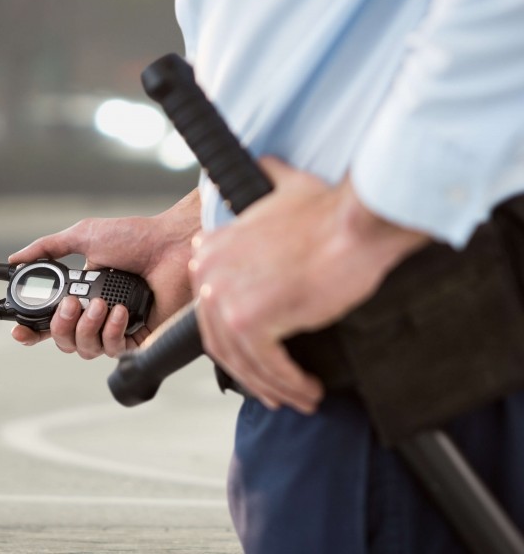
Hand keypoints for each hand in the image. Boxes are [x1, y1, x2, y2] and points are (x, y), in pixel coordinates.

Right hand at [8, 190, 200, 358]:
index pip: (50, 321)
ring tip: (100, 303)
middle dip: (60, 326)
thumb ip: (48, 248)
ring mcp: (117, 328)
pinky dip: (112, 331)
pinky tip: (120, 312)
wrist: (171, 244)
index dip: (32, 330)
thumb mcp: (84, 236)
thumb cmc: (135, 238)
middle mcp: (97, 315)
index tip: (19, 330)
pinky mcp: (139, 338)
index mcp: (82, 293)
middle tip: (71, 304)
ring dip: (85, 328)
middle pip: (63, 341)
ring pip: (85, 350)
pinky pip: (114, 351)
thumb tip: (15, 258)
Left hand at [189, 158, 428, 413]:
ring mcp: (225, 297)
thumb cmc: (329, 211)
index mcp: (211, 249)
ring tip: (299, 398)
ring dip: (274, 386)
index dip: (235, 341)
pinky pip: (267, 367)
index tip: (259, 358)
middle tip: (278, 389)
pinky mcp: (250, 319)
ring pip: (243, 360)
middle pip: (221, 341)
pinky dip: (288, 385)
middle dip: (252, 372)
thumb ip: (267, 185)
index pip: (212, 310)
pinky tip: (308, 391)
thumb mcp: (284, 190)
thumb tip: (268, 164)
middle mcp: (209, 273)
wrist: (355, 221)